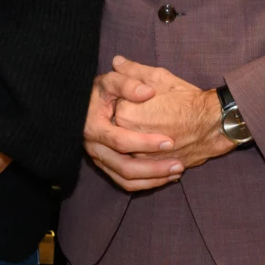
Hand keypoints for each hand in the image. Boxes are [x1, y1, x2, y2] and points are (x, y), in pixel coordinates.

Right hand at [82, 69, 186, 192]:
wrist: (85, 104)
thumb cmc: (100, 90)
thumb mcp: (111, 80)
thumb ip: (128, 83)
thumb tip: (148, 93)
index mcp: (94, 127)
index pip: (120, 141)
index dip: (145, 143)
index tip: (170, 141)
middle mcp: (94, 147)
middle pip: (124, 167)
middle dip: (153, 168)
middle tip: (179, 165)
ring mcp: (99, 159)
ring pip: (125, 179)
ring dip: (153, 179)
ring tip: (177, 172)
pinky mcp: (106, 166)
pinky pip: (125, 183)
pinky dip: (146, 183)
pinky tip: (166, 177)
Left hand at [103, 57, 236, 165]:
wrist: (214, 125)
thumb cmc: (187, 99)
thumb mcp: (160, 77)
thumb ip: (133, 70)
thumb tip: (116, 61)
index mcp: (126, 113)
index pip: (115, 106)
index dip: (127, 101)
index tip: (141, 99)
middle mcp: (129, 137)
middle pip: (119, 128)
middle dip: (131, 120)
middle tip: (152, 113)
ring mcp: (140, 156)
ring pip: (129, 147)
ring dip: (137, 139)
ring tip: (157, 127)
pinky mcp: (153, 167)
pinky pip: (141, 162)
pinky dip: (146, 155)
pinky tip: (159, 144)